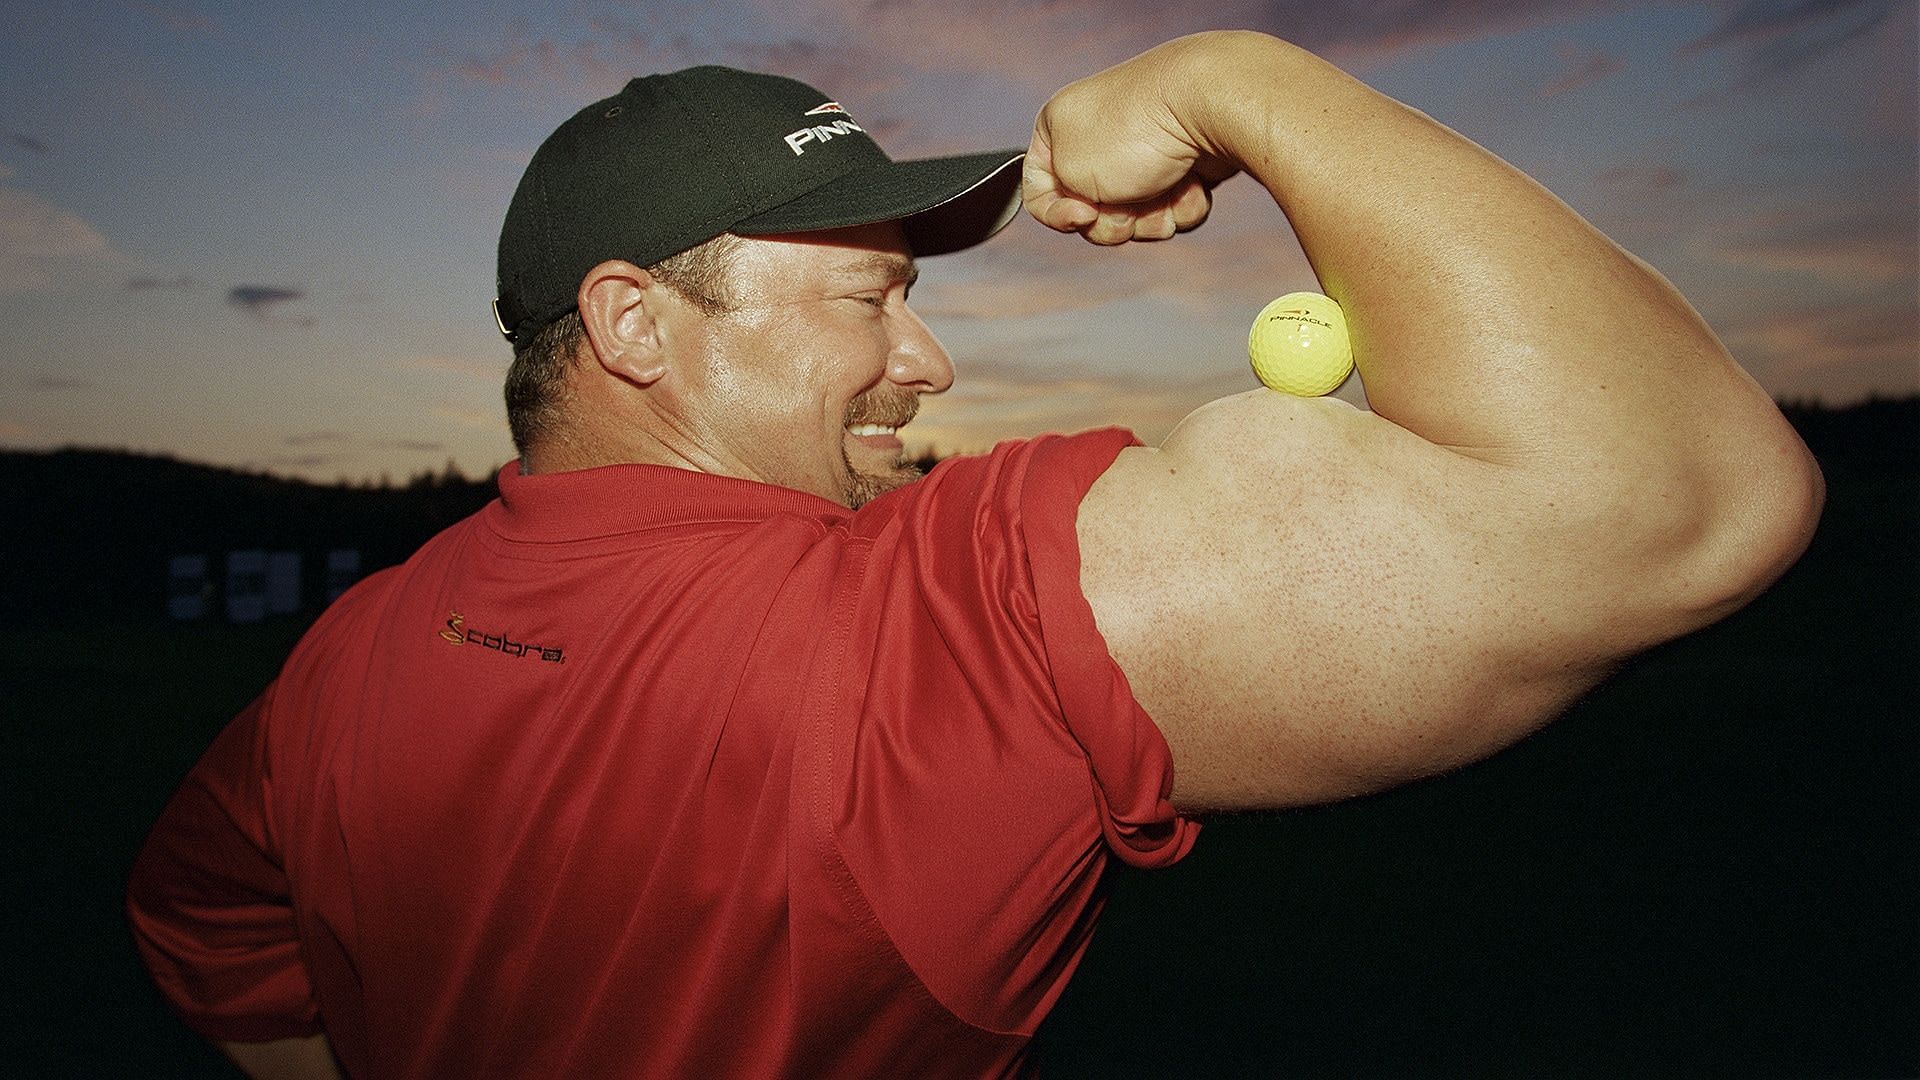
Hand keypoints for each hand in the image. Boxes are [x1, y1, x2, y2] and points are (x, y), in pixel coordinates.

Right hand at [1022, 35, 1242, 244]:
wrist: (1208, 104)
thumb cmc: (1133, 133)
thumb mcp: (1068, 172)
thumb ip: (1058, 195)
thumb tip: (1089, 205)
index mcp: (1058, 127)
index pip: (1037, 191)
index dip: (1057, 214)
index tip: (1082, 213)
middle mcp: (1098, 137)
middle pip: (1091, 213)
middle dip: (1112, 223)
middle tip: (1128, 208)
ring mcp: (1142, 151)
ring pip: (1136, 217)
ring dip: (1151, 219)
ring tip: (1167, 191)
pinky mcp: (1182, 163)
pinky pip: (1173, 207)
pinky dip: (1181, 206)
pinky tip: (1192, 185)